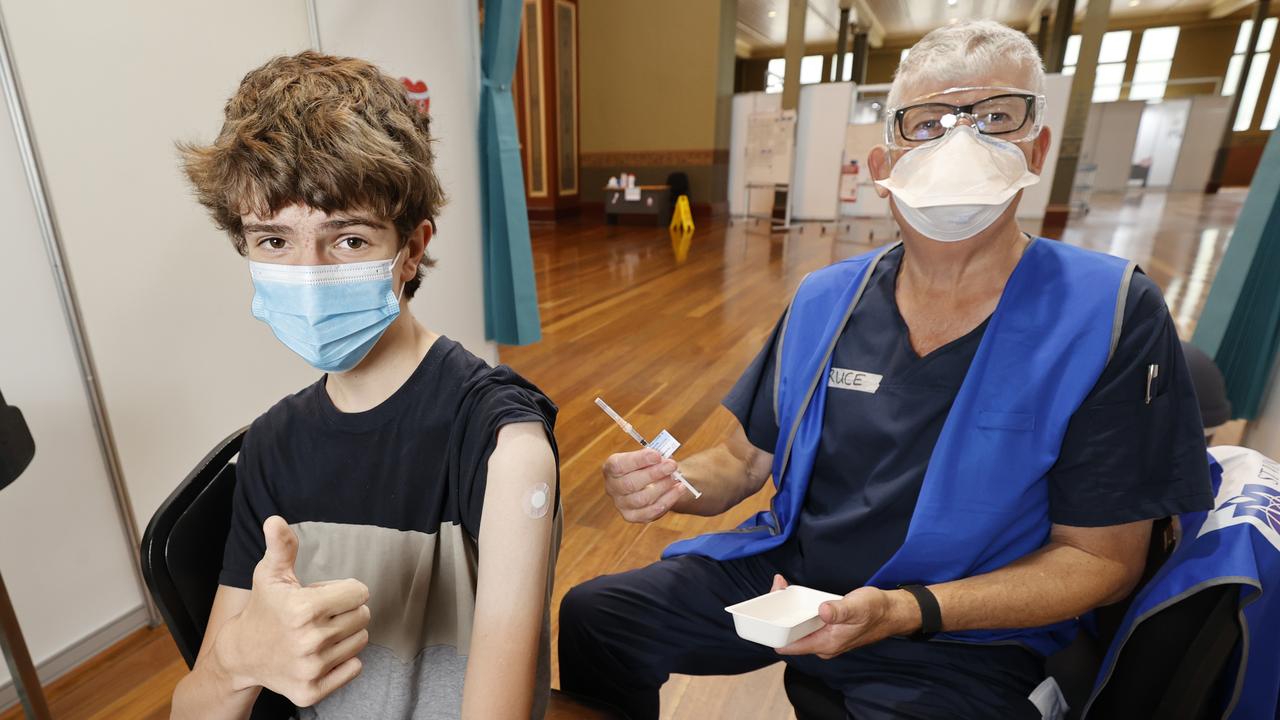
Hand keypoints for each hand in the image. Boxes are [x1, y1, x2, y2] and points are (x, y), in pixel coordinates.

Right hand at [216, 516, 370, 706]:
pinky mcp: (311, 692)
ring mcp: (310, 669)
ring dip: (346, 634)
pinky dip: (343, 660)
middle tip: (320, 614)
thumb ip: (282, 546)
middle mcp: (309, 641)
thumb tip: (275, 520)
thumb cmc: (264, 608)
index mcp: (304, 609)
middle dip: (346, 610)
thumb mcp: (270, 574)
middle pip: (363, 616)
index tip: (324, 595)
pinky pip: (355, 668)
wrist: (242, 654)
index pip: (360, 592)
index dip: (345, 589)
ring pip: (360, 641)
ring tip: (318, 633)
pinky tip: (320, 654)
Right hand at [602, 449, 685, 522]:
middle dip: (654, 474)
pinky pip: (650, 512)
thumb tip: (666, 461)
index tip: (657, 455)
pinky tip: (678, 489)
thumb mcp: (645, 456)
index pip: (619, 465)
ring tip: (675, 478)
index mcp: (611, 468)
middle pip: (630, 483)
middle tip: (672, 466)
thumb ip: (653, 457)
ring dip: (662, 487)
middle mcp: (612, 487)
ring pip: (641, 499)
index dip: (638, 460)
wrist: (648, 482)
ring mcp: (621, 504)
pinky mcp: (632, 516)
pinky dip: (667, 500)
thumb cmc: (645, 466)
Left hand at [774, 577, 917, 659]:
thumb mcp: (857, 607)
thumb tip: (823, 611)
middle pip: (790, 636)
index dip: (774, 631)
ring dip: (787, 611)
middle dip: (778, 615)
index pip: (790, 645)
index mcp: (826, 644)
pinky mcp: (828, 630)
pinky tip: (793, 594)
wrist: (892, 612)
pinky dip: (798, 610)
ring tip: (780, 587)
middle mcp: (823, 645)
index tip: (765, 612)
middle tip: (776, 587)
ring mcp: (825, 639)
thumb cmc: (875, 610)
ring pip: (797, 629)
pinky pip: (806, 623)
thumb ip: (839, 611)